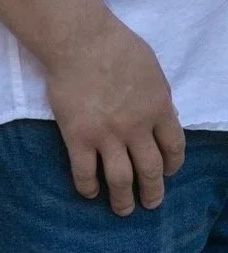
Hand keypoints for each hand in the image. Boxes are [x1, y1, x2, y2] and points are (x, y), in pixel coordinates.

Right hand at [43, 11, 184, 214]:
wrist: (80, 42)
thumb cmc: (115, 45)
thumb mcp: (151, 70)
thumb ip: (155, 95)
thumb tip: (157, 110)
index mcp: (159, 110)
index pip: (174, 147)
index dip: (173, 164)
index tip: (168, 172)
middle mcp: (137, 129)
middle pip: (150, 169)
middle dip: (152, 191)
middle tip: (150, 203)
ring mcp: (107, 135)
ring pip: (121, 177)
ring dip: (123, 198)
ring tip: (123, 210)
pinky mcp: (78, 137)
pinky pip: (84, 170)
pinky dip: (87, 186)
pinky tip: (89, 193)